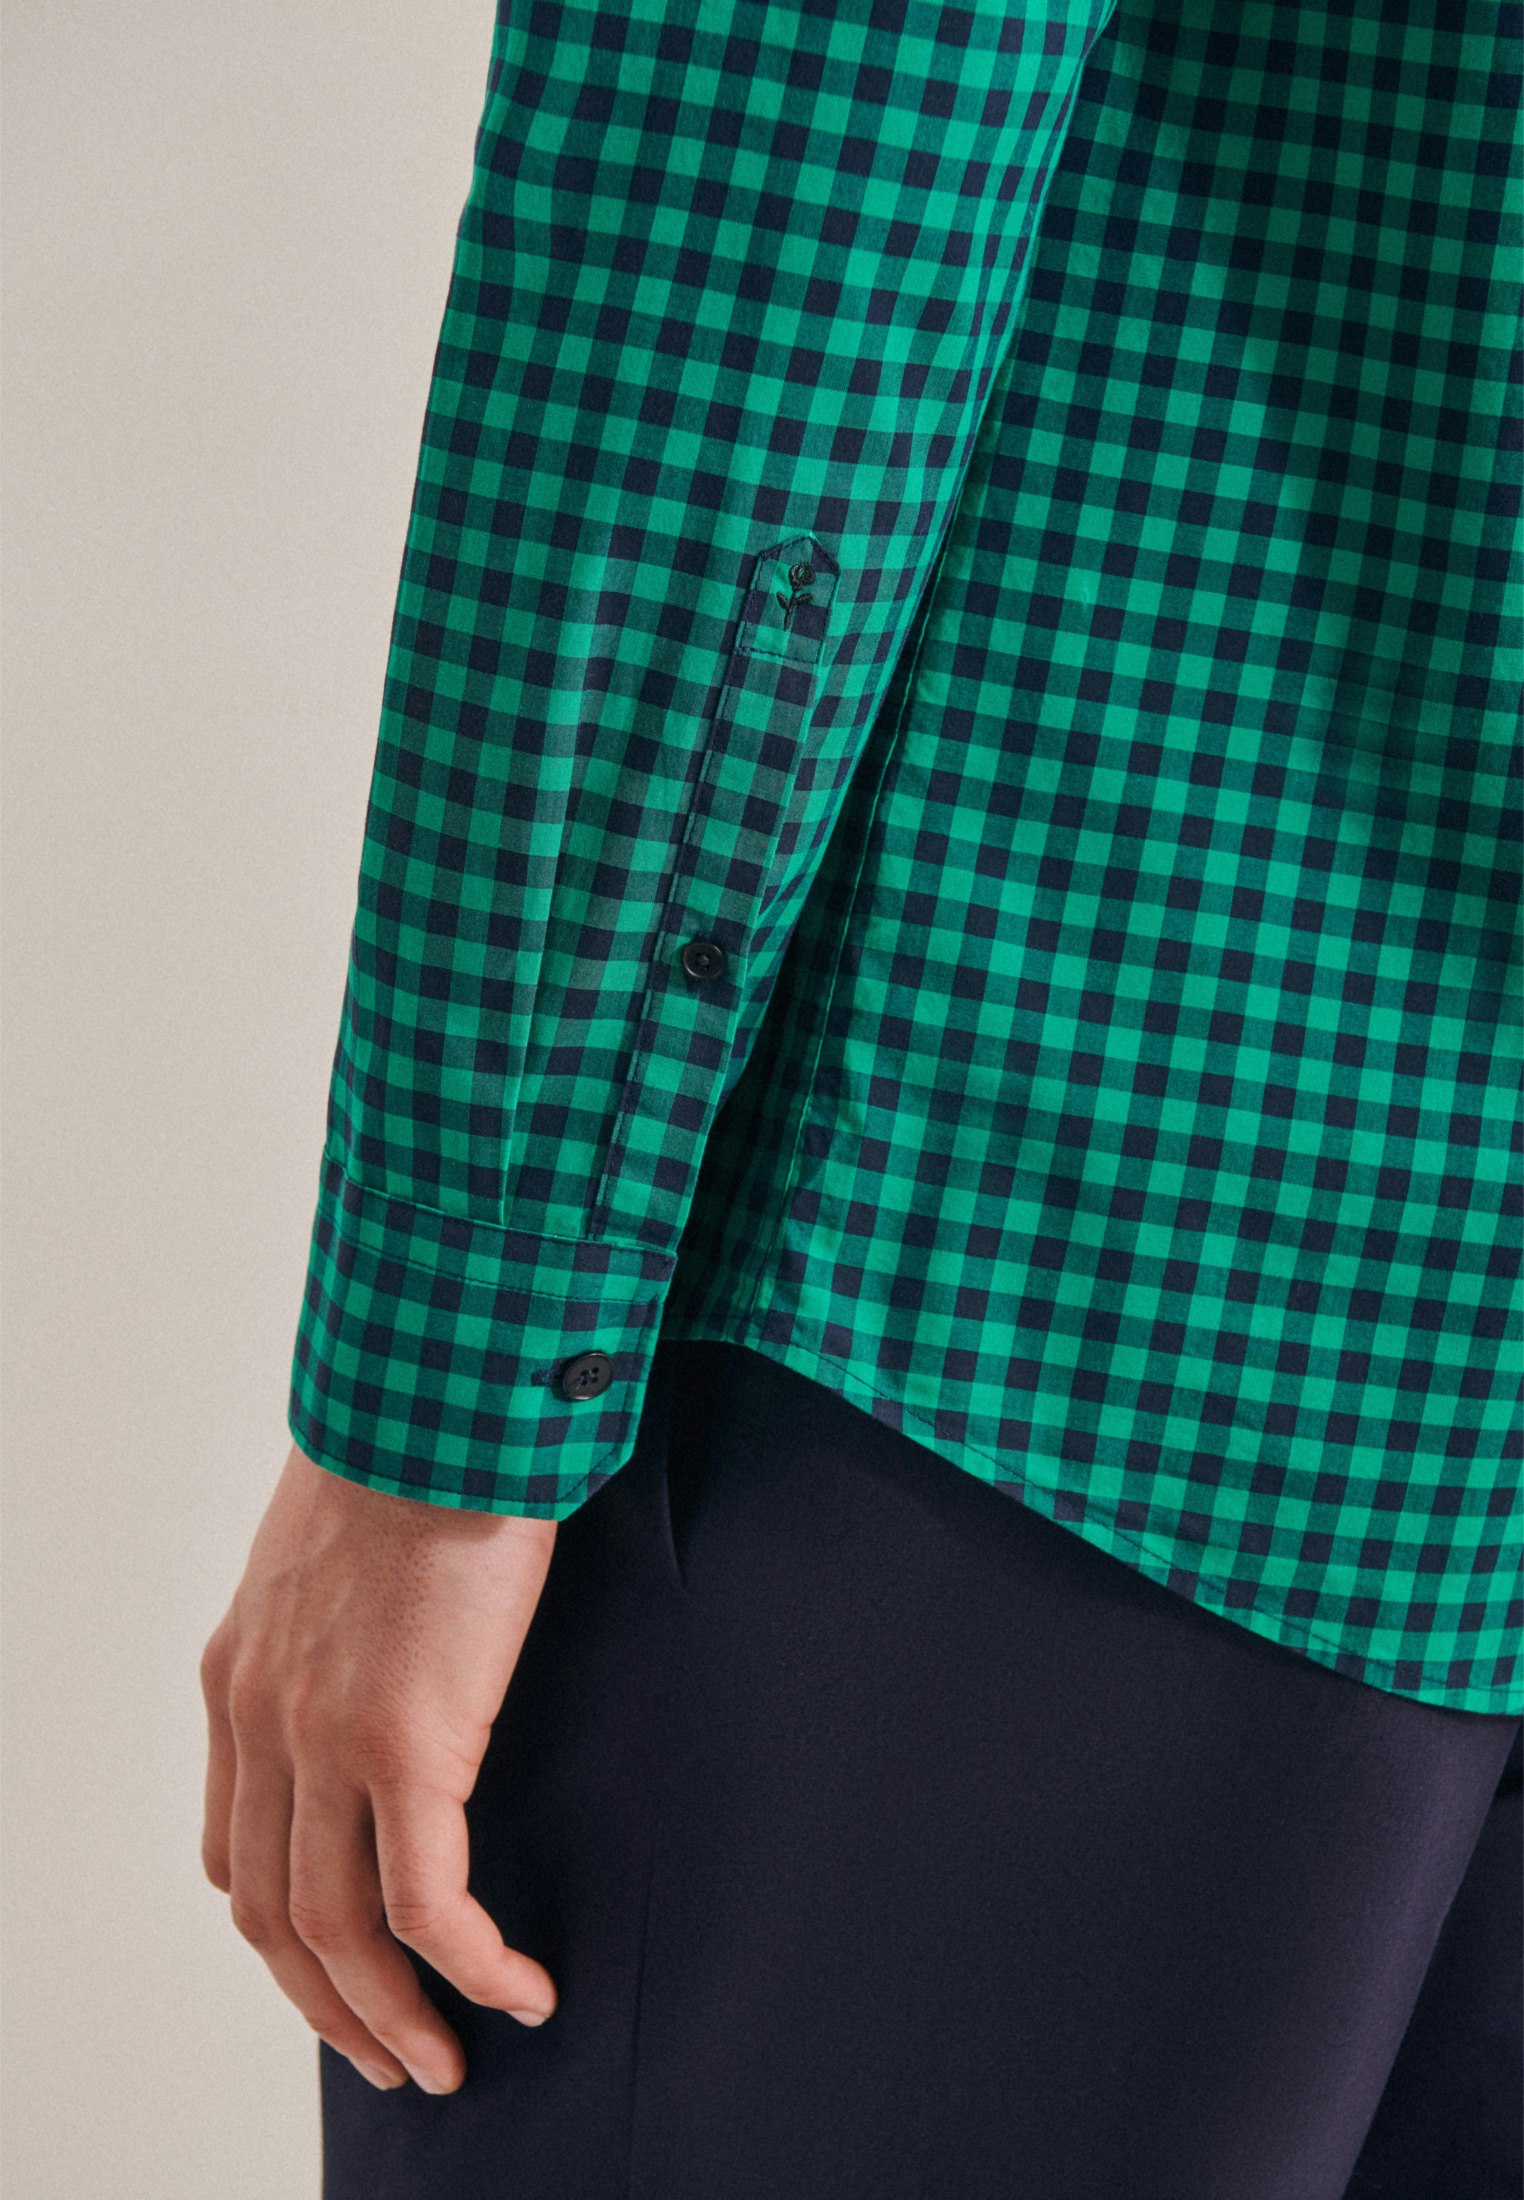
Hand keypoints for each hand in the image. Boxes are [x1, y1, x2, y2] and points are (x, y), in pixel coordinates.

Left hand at [199, 1441, 558, 2093]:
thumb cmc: (420, 1445)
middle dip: (327, 2008)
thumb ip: (344, 1620)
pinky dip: (472, 1966)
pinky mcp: (405, 1743)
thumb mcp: (340, 1545)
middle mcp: (263, 1720)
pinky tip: (522, 1990)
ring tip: (448, 2061)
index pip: (235, 1845)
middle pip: (272, 1916)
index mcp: (241, 1674)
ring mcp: (324, 1738)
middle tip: (392, 2057)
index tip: (340, 1964)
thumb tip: (404, 1650)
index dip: (284, 1927)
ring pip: (337, 1934)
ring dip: (390, 2018)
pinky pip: (429, 1903)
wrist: (444, 1395)